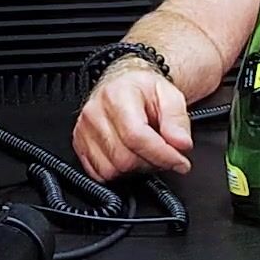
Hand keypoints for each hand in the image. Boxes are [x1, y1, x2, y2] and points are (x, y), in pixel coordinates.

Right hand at [71, 60, 193, 179]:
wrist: (124, 85)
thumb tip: (180, 144)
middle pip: (124, 158)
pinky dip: (118, 172)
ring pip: (111, 169)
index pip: (136, 136)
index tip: (180, 162)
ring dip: (135, 169)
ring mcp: (84, 129)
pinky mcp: (79, 144)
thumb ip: (177, 120)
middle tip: (164, 154)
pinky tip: (129, 156)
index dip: (162, 155)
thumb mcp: (171, 96)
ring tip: (145, 153)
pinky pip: (98, 173)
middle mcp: (95, 112)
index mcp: (117, 95)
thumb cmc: (144, 91)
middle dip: (151, 163)